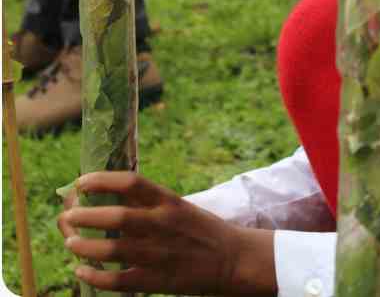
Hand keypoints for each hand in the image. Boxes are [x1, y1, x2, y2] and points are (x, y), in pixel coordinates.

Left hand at [58, 172, 276, 294]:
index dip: (101, 180)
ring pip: (112, 250)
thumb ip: (147, 205)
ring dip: (84, 246)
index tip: (81, 182)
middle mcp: (163, 224)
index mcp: (170, 201)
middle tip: (67, 215)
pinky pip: (117, 281)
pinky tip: (81, 271)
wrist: (231, 260)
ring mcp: (158, 254)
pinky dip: (94, 276)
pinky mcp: (155, 281)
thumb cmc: (200, 230)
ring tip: (70, 242)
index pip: (131, 183)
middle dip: (85, 215)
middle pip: (117, 216)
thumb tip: (105, 200)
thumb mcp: (178, 208)